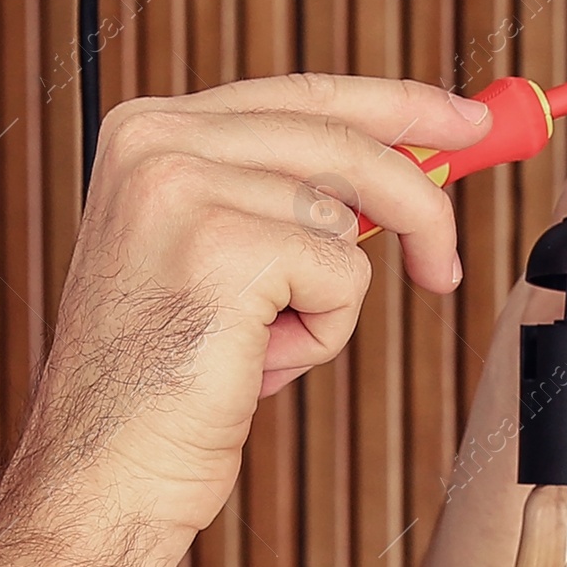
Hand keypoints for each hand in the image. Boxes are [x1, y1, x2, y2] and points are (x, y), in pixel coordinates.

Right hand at [12, 74, 491, 550]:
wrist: (102, 470)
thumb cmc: (162, 382)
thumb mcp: (216, 257)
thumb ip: (286, 196)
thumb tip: (408, 168)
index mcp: (149, 131)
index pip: (303, 95)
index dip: (396, 107)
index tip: (464, 122)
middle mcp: (158, 141)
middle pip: (343, 141)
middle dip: (420, 199)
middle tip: (444, 262)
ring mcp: (185, 188)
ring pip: (346, 220)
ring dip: (328, 300)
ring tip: (256, 343)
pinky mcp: (223, 247)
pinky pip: (343, 276)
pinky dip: (322, 333)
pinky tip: (254, 361)